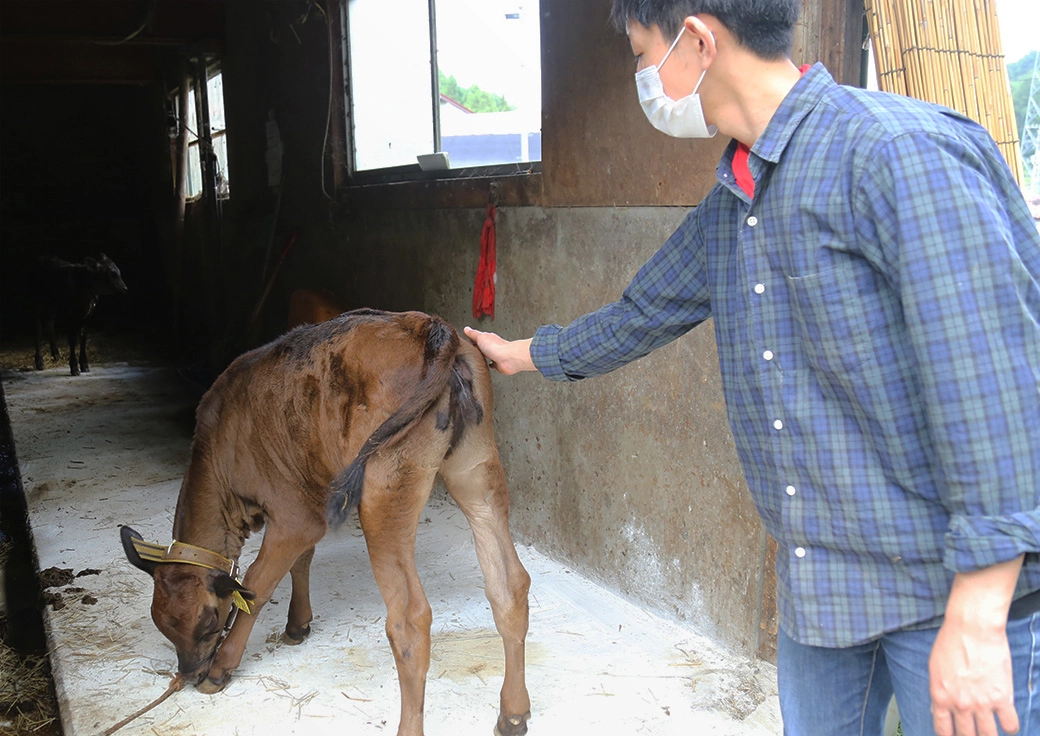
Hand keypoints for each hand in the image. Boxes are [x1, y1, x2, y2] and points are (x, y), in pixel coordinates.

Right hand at [463, 327, 535, 374]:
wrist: (508, 358)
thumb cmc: (497, 347)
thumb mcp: (480, 338)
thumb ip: (473, 334)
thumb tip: (466, 329)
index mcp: (488, 338)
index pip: (478, 337)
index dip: (472, 338)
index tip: (467, 339)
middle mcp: (492, 346)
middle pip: (482, 346)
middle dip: (477, 348)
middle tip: (471, 349)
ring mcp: (495, 355)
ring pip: (487, 355)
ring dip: (483, 356)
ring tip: (477, 357)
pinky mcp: (498, 364)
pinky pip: (493, 364)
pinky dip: (490, 365)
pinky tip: (487, 365)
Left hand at [929, 617, 1017, 734]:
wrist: (972, 629)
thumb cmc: (951, 642)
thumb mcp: (935, 668)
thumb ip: (939, 691)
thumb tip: (939, 708)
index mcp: (941, 697)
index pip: (943, 729)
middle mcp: (960, 705)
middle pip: (966, 735)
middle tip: (973, 734)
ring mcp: (982, 704)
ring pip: (988, 735)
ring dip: (989, 735)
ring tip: (990, 733)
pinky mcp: (1002, 698)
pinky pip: (1010, 724)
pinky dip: (1010, 727)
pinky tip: (1007, 723)